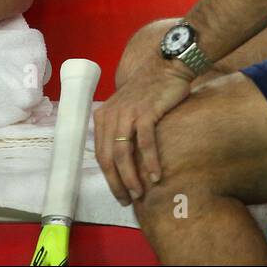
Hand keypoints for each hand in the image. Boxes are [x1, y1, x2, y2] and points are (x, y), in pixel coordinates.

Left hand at [93, 62, 191, 204]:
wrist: (165, 67)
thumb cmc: (147, 92)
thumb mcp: (125, 109)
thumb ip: (119, 130)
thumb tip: (122, 162)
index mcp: (103, 116)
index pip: (101, 155)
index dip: (109, 178)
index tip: (120, 194)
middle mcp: (111, 115)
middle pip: (108, 157)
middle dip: (117, 182)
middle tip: (129, 199)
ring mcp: (127, 113)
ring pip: (123, 152)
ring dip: (131, 176)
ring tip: (140, 192)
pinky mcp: (146, 111)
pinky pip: (145, 142)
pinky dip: (150, 161)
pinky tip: (156, 175)